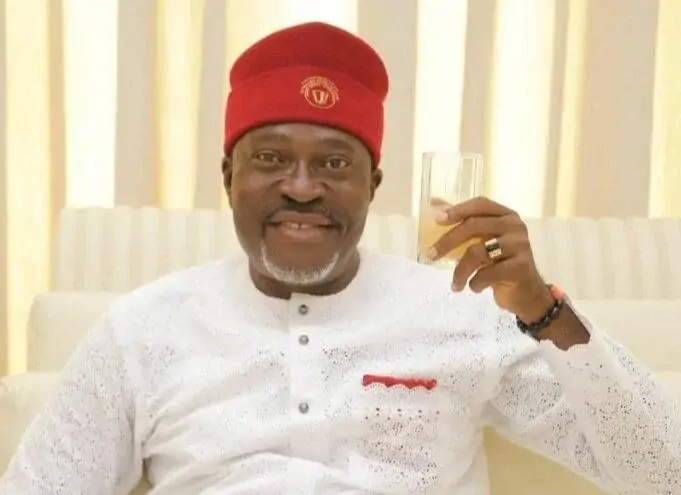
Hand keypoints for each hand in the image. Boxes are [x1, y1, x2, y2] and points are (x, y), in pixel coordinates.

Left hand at [427, 196, 553, 322]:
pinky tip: (474, 288)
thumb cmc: (500, 263)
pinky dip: (475, 283)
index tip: (437, 219)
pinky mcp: (520, 267)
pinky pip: (488, 273)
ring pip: (478, 252)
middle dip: (448, 241)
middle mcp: (514, 226)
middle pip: (474, 226)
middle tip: (431, 255)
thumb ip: (463, 222)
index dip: (458, 210)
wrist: (526, 292)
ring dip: (460, 271)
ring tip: (454, 285)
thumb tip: (434, 202)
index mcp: (506, 215)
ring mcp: (520, 246)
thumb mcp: (483, 241)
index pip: (480, 204)